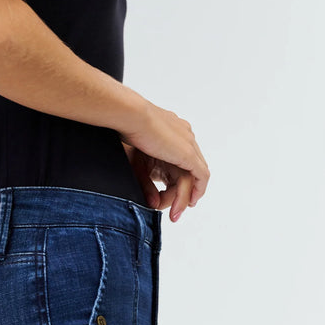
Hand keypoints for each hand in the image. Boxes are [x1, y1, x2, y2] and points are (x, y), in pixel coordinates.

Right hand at [121, 102, 209, 221]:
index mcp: (171, 127)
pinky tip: (190, 202)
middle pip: (190, 166)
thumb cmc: (123, 127)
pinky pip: (201, 176)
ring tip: (179, 210)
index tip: (167, 189)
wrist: (129, 115)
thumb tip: (150, 201)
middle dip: (186, 187)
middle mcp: (184, 134)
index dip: (176, 174)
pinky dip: (198, 190)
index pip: (180, 154)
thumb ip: (144, 178)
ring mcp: (188, 143)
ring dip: (188, 194)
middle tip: (177, 205)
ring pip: (195, 173)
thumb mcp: (135, 156)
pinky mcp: (188, 154)